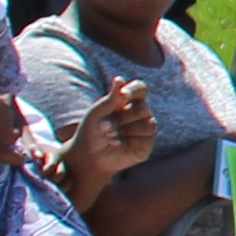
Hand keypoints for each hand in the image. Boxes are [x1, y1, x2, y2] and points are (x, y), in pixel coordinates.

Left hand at [60, 83, 152, 204]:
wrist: (88, 155)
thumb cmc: (91, 131)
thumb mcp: (97, 113)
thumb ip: (110, 98)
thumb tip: (119, 79)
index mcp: (130, 100)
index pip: (140, 88)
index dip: (134, 90)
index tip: (122, 96)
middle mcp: (141, 113)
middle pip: (143, 108)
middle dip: (120, 118)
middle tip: (102, 127)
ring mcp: (146, 129)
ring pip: (148, 124)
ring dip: (123, 131)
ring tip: (109, 137)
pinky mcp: (147, 144)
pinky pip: (146, 139)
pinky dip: (127, 142)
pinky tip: (117, 145)